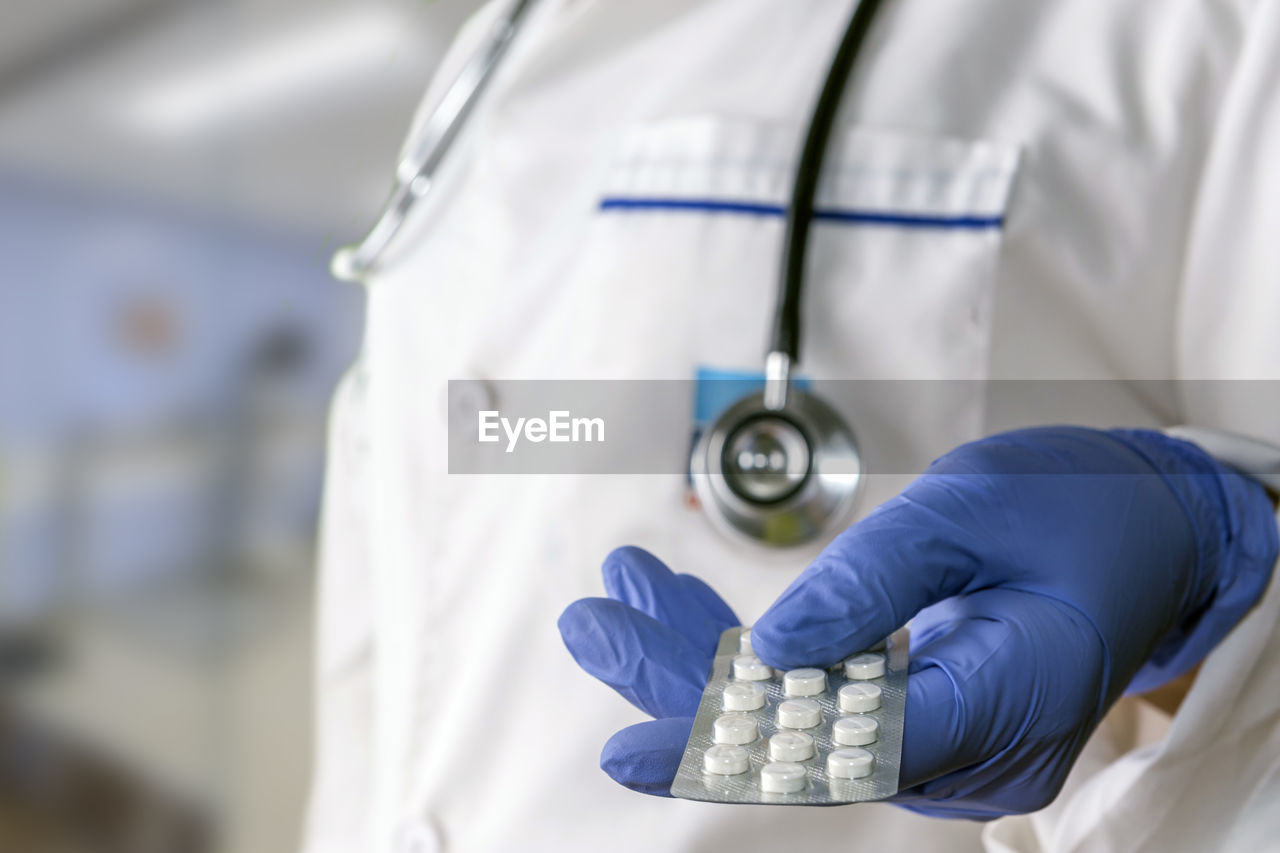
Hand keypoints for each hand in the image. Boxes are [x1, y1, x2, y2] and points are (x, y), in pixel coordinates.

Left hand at [560, 428, 1276, 816]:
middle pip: (794, 737)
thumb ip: (869, 584)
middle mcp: (971, 752)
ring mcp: (944, 743)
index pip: (841, 751)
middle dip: (681, 683)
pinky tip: (678, 604)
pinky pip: (818, 694)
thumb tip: (768, 653)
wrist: (1152, 530)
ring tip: (617, 595)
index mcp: (1007, 704)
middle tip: (590, 622)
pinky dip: (749, 651)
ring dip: (701, 658)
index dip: (725, 751)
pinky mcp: (920, 716)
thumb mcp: (973, 512)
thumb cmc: (1083, 509)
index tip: (626, 750)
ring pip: (793, 716)